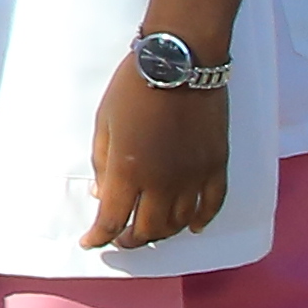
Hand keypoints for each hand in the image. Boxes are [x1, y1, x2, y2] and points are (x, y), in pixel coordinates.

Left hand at [84, 51, 235, 251]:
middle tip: (120, 239)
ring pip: (180, 223)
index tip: (90, 243)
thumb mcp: (104, 124)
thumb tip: (104, 196)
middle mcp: (163, 183)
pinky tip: (193, 227)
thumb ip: (103, 164)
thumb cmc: (133, 88)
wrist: (179, 64)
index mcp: (129, 172)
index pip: (113, 220)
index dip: (99, 238)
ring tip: (150, 233)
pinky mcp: (217, 166)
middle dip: (130, 240)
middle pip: (149, 229)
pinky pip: (213, 205)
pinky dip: (203, 220)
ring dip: (163, 233)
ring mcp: (194, 177)